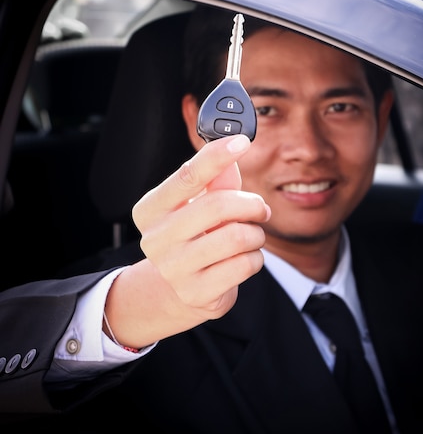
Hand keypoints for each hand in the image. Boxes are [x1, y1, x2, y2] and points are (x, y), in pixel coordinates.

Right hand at [104, 135, 270, 347]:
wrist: (180, 289)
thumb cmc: (193, 237)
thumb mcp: (197, 205)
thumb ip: (215, 180)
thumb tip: (231, 150)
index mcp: (151, 209)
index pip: (186, 177)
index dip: (216, 156)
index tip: (241, 141)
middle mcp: (156, 239)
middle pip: (218, 206)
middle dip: (251, 204)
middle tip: (260, 208)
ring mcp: (174, 269)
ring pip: (237, 237)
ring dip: (256, 233)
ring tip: (251, 236)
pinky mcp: (197, 292)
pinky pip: (244, 264)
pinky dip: (255, 257)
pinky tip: (245, 258)